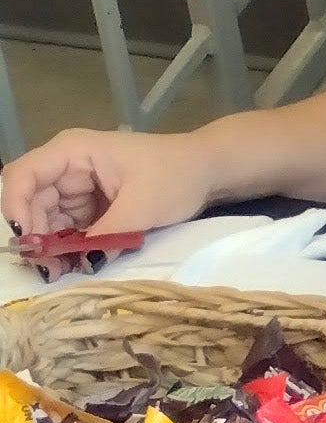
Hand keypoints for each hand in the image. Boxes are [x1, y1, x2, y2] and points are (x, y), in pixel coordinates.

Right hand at [1, 129, 218, 269]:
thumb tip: (83, 264)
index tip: (29, 242)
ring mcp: (77, 186)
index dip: (15, 208)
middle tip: (48, 270)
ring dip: (51, 246)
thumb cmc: (177, 175)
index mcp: (73, 151)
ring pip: (46, 219)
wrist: (209, 170)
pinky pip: (68, 226)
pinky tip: (75, 264)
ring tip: (61, 272)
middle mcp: (67, 166)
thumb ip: (108, 235)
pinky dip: (69, 245)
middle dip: (36, 236)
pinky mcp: (90, 204)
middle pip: (30, 202)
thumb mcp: (143, 206)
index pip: (23, 175)